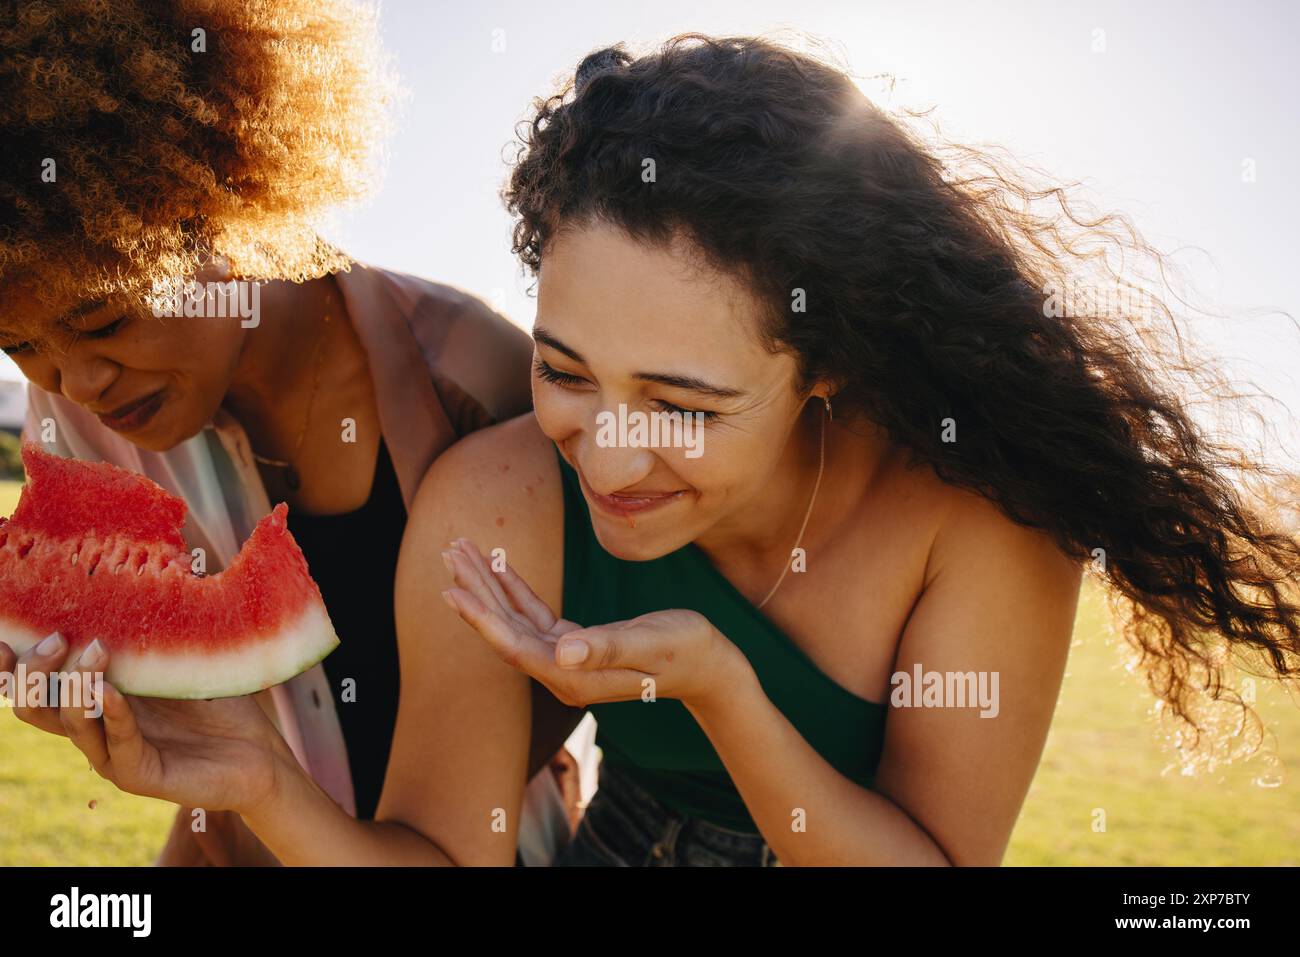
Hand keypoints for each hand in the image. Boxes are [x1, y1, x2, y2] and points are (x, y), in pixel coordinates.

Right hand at [4, 635, 289, 815]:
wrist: (257, 751)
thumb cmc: (217, 700)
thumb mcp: (181, 656)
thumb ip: (152, 628)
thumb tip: (141, 566)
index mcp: (93, 695)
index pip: (35, 683)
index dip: (9, 665)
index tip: (2, 637)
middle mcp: (93, 725)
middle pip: (33, 705)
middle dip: (33, 670)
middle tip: (58, 639)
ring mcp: (112, 753)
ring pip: (68, 723)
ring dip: (74, 684)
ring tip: (94, 651)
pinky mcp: (139, 774)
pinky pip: (114, 745)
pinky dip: (110, 715)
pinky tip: (112, 692)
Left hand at [440, 539, 749, 711]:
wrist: (709, 667)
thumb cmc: (686, 652)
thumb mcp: (650, 644)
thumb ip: (606, 648)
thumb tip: (562, 652)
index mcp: (573, 676)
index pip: (515, 644)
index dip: (482, 617)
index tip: (452, 588)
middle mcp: (563, 671)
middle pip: (506, 629)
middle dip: (476, 590)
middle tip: (448, 551)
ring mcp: (567, 658)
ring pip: (516, 619)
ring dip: (489, 586)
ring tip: (462, 551)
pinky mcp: (576, 643)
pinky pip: (536, 614)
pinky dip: (516, 589)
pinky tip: (499, 567)